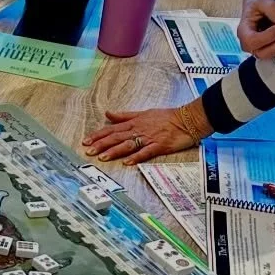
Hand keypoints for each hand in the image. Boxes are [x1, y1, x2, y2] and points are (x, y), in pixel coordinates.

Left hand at [82, 105, 206, 164]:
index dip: (98, 135)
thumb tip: (108, 113)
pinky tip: (127, 162)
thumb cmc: (167, 116)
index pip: (112, 128)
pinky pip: (146, 152)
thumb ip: (125, 116)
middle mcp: (139, 129)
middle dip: (101, 144)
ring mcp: (149, 138)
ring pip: (128, 144)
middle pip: (117, 137)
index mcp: (135, 122)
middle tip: (88, 150)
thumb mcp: (144, 112)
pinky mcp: (159, 145)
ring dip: (114, 151)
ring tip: (102, 157)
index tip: (86, 140)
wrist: (188, 118)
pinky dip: (136, 157)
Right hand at [238, 0, 274, 60]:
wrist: (259, 6)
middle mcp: (249, 45)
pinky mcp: (269, 49)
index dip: (269, 35)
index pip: (253, 41)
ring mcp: (259, 49)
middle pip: (263, 53)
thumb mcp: (263, 0)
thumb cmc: (257, 4)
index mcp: (243, 32)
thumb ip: (273, 8)